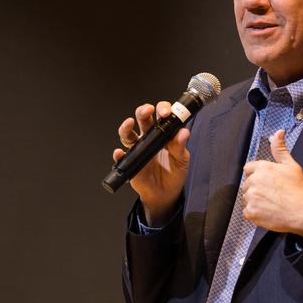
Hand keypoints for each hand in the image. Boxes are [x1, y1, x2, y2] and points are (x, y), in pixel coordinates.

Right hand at [114, 101, 189, 224]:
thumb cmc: (174, 173)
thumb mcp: (182, 160)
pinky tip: (120, 153)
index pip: (160, 115)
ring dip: (126, 127)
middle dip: (143, 111)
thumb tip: (183, 132)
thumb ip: (180, 146)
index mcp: (163, 133)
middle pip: (142, 118)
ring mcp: (137, 149)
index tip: (166, 112)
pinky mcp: (130, 162)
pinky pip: (121, 156)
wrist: (165, 193)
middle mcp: (148, 137)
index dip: (162, 109)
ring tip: (129, 123)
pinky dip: (118, 154)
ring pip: (127, 133)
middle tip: (148, 110)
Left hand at [241, 130, 302, 239]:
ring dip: (255, 201)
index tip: (268, 182)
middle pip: (247, 184)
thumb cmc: (299, 190)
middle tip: (273, 193)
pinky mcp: (251, 212)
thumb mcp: (291, 165)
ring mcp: (251, 197)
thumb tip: (278, 133)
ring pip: (247, 198)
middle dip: (257, 188)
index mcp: (262, 168)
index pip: (248, 169)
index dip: (258, 175)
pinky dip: (255, 213)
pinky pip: (247, 212)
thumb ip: (280, 149)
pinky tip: (268, 211)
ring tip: (272, 202)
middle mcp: (254, 182)